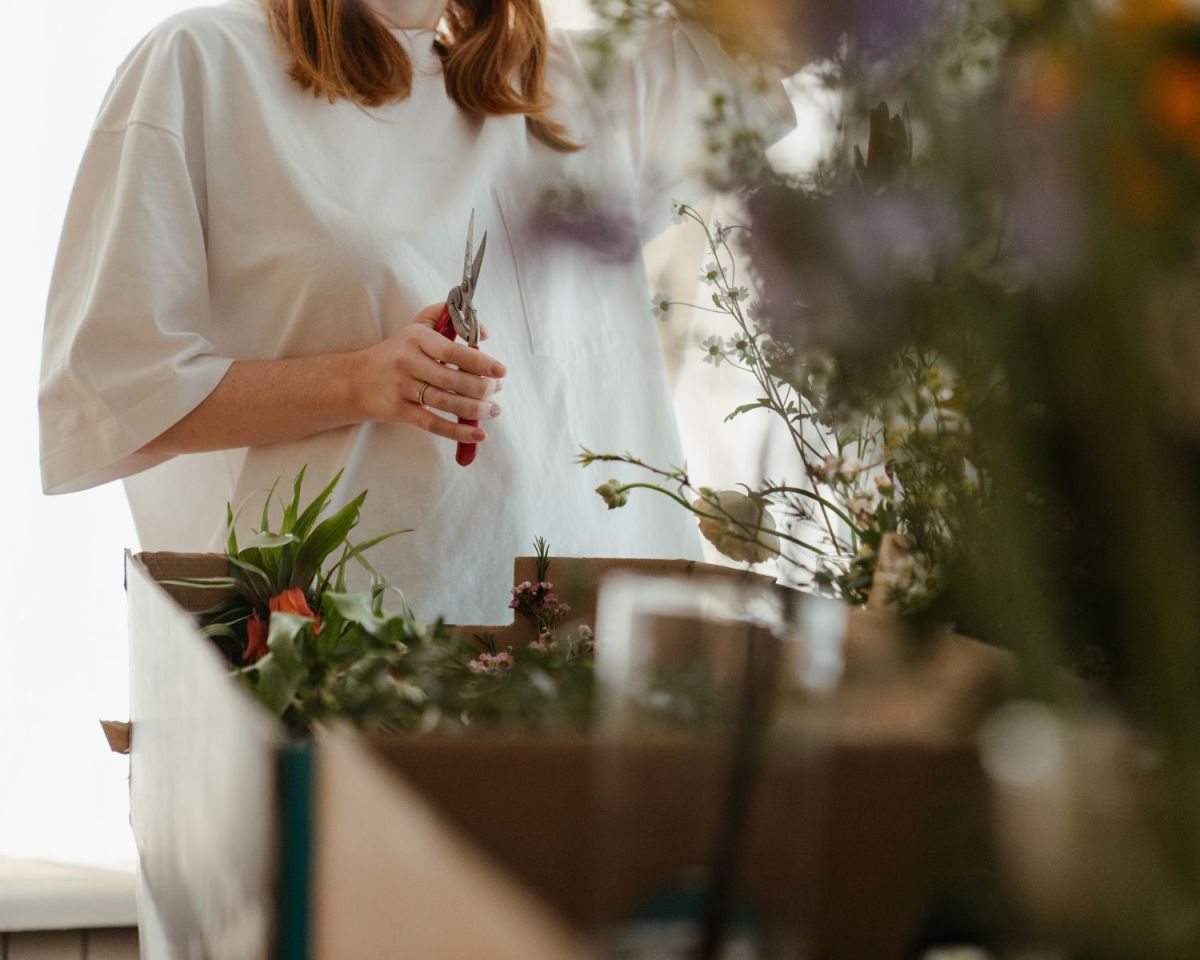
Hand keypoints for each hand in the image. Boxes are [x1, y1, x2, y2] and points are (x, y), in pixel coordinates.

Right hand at [355, 303, 505, 443]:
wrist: (356, 380)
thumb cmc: (396, 352)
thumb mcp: (417, 326)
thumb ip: (447, 317)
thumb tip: (483, 332)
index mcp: (417, 338)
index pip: (452, 350)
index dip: (480, 361)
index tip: (501, 370)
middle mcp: (408, 362)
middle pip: (452, 379)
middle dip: (482, 388)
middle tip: (498, 389)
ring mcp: (402, 388)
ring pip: (446, 402)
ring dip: (476, 409)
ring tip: (494, 410)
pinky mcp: (399, 411)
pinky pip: (433, 423)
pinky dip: (457, 432)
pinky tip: (478, 434)